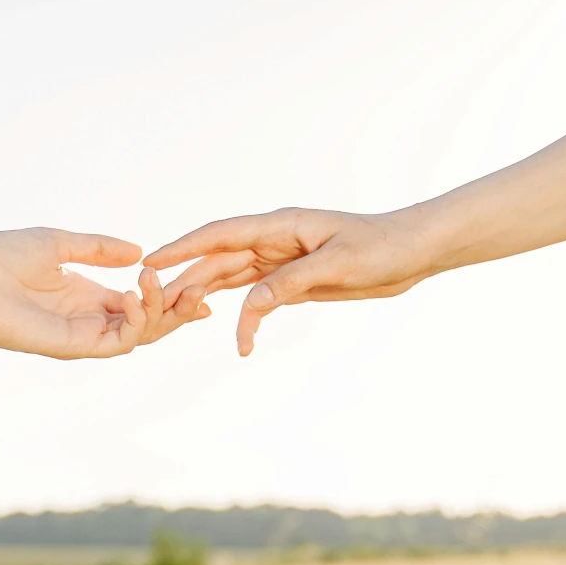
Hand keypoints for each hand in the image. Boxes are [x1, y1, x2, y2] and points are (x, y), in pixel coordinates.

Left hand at [0, 228, 209, 359]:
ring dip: (162, 313)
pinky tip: (135, 295)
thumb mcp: (58, 242)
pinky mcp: (74, 347)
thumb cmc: (0, 260)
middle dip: (178, 308)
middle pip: (149, 323)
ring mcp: (83, 336)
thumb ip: (98, 248)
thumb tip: (137, 251)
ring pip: (140, 336)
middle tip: (201, 289)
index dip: (171, 295)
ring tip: (167, 287)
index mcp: (87, 296)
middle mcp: (89, 319)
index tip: (201, 282)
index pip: (140, 303)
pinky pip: (117, 342)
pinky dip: (135, 323)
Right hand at [143, 209, 435, 354]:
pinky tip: (241, 339)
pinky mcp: (294, 282)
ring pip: (233, 280)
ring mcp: (282, 261)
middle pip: (218, 260)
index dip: (183, 247)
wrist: (413, 252)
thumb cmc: (381, 247)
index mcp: (281, 225)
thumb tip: (250, 303)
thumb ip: (290, 282)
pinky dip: (246, 317)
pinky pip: (259, 298)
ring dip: (209, 299)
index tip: (151, 261)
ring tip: (182, 322)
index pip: (220, 234)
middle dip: (186, 281)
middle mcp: (275, 240)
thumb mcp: (337, 265)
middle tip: (156, 307)